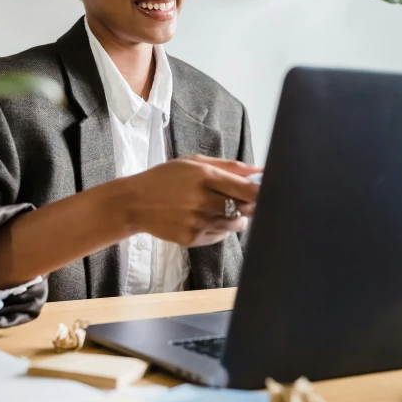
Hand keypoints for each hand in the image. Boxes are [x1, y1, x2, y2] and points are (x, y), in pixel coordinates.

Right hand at [119, 155, 261, 246]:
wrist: (135, 203)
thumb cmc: (166, 178)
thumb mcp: (194, 163)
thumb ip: (229, 167)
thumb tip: (259, 171)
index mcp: (203, 176)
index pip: (246, 189)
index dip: (262, 193)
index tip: (266, 192)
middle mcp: (201, 200)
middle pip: (244, 209)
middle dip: (251, 205)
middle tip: (244, 200)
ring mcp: (196, 222)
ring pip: (234, 224)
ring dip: (237, 217)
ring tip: (222, 208)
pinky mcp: (192, 238)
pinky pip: (220, 236)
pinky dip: (221, 228)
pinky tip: (207, 218)